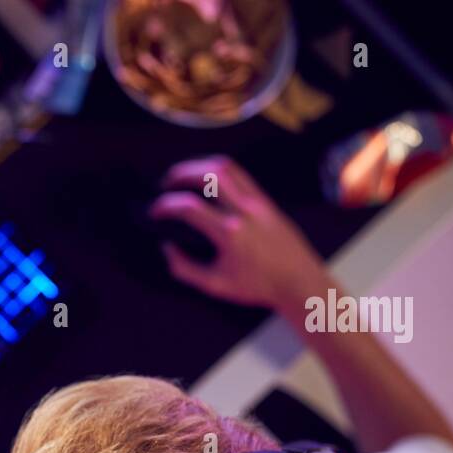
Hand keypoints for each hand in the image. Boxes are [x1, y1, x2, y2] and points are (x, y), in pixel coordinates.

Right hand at [149, 156, 329, 314]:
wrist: (298, 282)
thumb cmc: (258, 286)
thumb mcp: (215, 285)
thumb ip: (185, 268)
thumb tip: (167, 248)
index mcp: (230, 233)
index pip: (189, 207)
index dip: (165, 206)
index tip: (154, 212)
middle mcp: (244, 211)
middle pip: (209, 174)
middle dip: (181, 173)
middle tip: (166, 183)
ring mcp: (258, 202)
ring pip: (227, 167)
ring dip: (200, 166)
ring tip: (185, 176)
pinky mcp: (266, 201)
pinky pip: (240, 175)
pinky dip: (219, 172)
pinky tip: (208, 183)